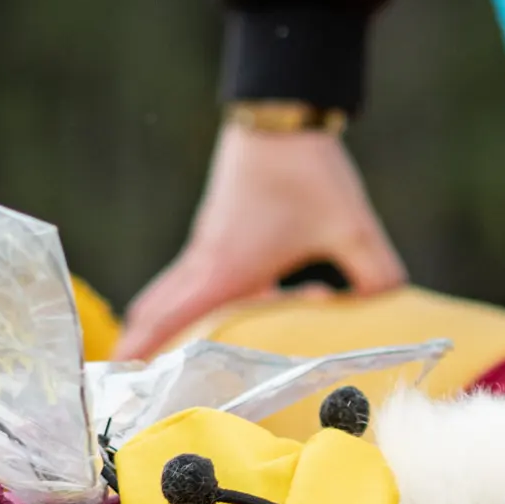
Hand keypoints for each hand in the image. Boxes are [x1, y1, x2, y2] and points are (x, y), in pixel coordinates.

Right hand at [113, 124, 406, 359]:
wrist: (280, 114)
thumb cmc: (307, 170)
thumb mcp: (351, 227)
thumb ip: (375, 273)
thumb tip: (389, 306)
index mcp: (227, 269)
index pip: (170, 320)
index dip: (141, 351)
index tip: (115, 379)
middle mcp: (206, 260)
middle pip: (156, 311)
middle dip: (138, 350)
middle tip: (123, 389)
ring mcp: (207, 245)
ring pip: (168, 294)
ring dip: (156, 327)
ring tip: (151, 365)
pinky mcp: (217, 232)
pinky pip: (187, 279)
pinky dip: (179, 303)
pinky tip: (204, 320)